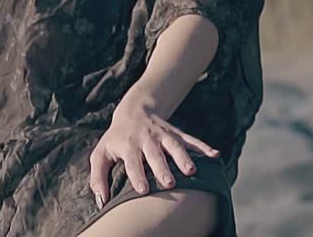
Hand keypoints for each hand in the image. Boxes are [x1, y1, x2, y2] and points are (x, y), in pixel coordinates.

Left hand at [88, 97, 219, 208]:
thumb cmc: (116, 139)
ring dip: (183, 157)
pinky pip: (191, 139)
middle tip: (169, 183)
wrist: (134, 110)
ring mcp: (163, 135)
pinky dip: (203, 147)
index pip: (132, 161)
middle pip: (155, 154)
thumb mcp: (101, 154)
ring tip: (192, 171)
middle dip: (162, 168)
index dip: (137, 174)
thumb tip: (101, 202)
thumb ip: (98, 178)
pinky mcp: (176, 133)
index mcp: (128, 145)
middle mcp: (146, 139)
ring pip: (174, 145)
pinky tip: (215, 155)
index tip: (142, 189)